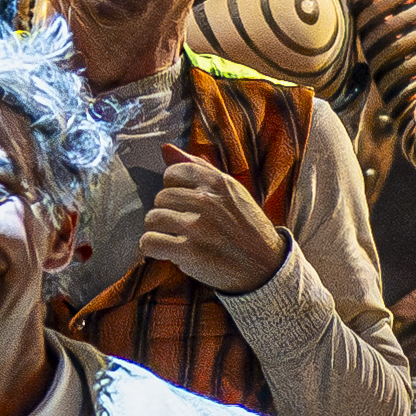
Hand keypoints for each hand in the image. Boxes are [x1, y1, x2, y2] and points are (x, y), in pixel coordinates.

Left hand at [135, 151, 288, 295]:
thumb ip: (198, 168)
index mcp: (218, 183)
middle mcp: (207, 201)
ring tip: (175, 238)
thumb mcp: (231, 191)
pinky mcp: (189, 252)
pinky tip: (166, 251)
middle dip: (167, 212)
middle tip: (183, 226)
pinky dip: (152, 248)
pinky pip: (149, 242)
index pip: (172, 173)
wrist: (265, 266)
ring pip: (152, 218)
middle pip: (160, 197)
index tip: (186, 204)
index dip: (174, 190)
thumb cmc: (245, 227)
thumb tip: (165, 149)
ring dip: (159, 231)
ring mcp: (198, 227)